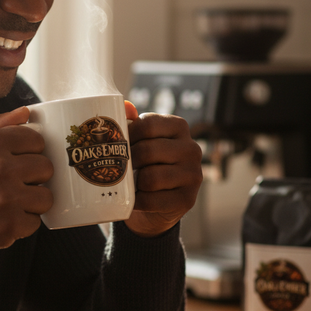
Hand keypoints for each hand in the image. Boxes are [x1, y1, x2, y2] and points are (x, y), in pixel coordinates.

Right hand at [0, 106, 52, 261]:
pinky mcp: (9, 227)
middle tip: (15, 184)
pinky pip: (34, 222)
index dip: (30, 151)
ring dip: (32, 201)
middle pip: (46, 167)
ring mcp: (7, 198)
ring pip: (46, 197)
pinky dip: (22, 224)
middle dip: (34, 176)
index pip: (37, 140)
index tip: (20, 160)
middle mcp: (1, 168)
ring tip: (12, 203)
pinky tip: (3, 220)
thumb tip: (25, 113)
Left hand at [123, 101, 202, 236]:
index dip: (127, 135)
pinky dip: (138, 202)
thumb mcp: (139, 141)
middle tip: (117, 168)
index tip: (116, 145)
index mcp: (178, 126)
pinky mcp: (188, 199)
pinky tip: (135, 200)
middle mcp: (191, 148)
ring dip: (133, 184)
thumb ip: (131, 122)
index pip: (147, 124)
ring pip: (151, 178)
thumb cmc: (144, 165)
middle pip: (147, 151)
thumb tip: (125, 106)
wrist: (156, 204)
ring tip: (128, 184)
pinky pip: (152, 200)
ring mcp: (193, 175)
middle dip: (127, 162)